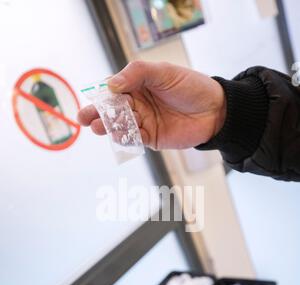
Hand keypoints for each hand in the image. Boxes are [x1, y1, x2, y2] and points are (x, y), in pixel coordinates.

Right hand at [78, 61, 225, 150]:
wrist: (215, 110)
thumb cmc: (190, 86)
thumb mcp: (163, 72)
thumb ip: (137, 73)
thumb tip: (110, 85)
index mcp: (138, 86)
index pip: (113, 90)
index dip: (101, 95)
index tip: (92, 99)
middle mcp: (138, 104)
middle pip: (112, 110)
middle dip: (97, 114)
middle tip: (84, 118)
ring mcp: (144, 122)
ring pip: (120, 126)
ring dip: (108, 127)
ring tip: (99, 127)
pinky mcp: (151, 138)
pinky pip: (134, 140)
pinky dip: (125, 139)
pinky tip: (118, 136)